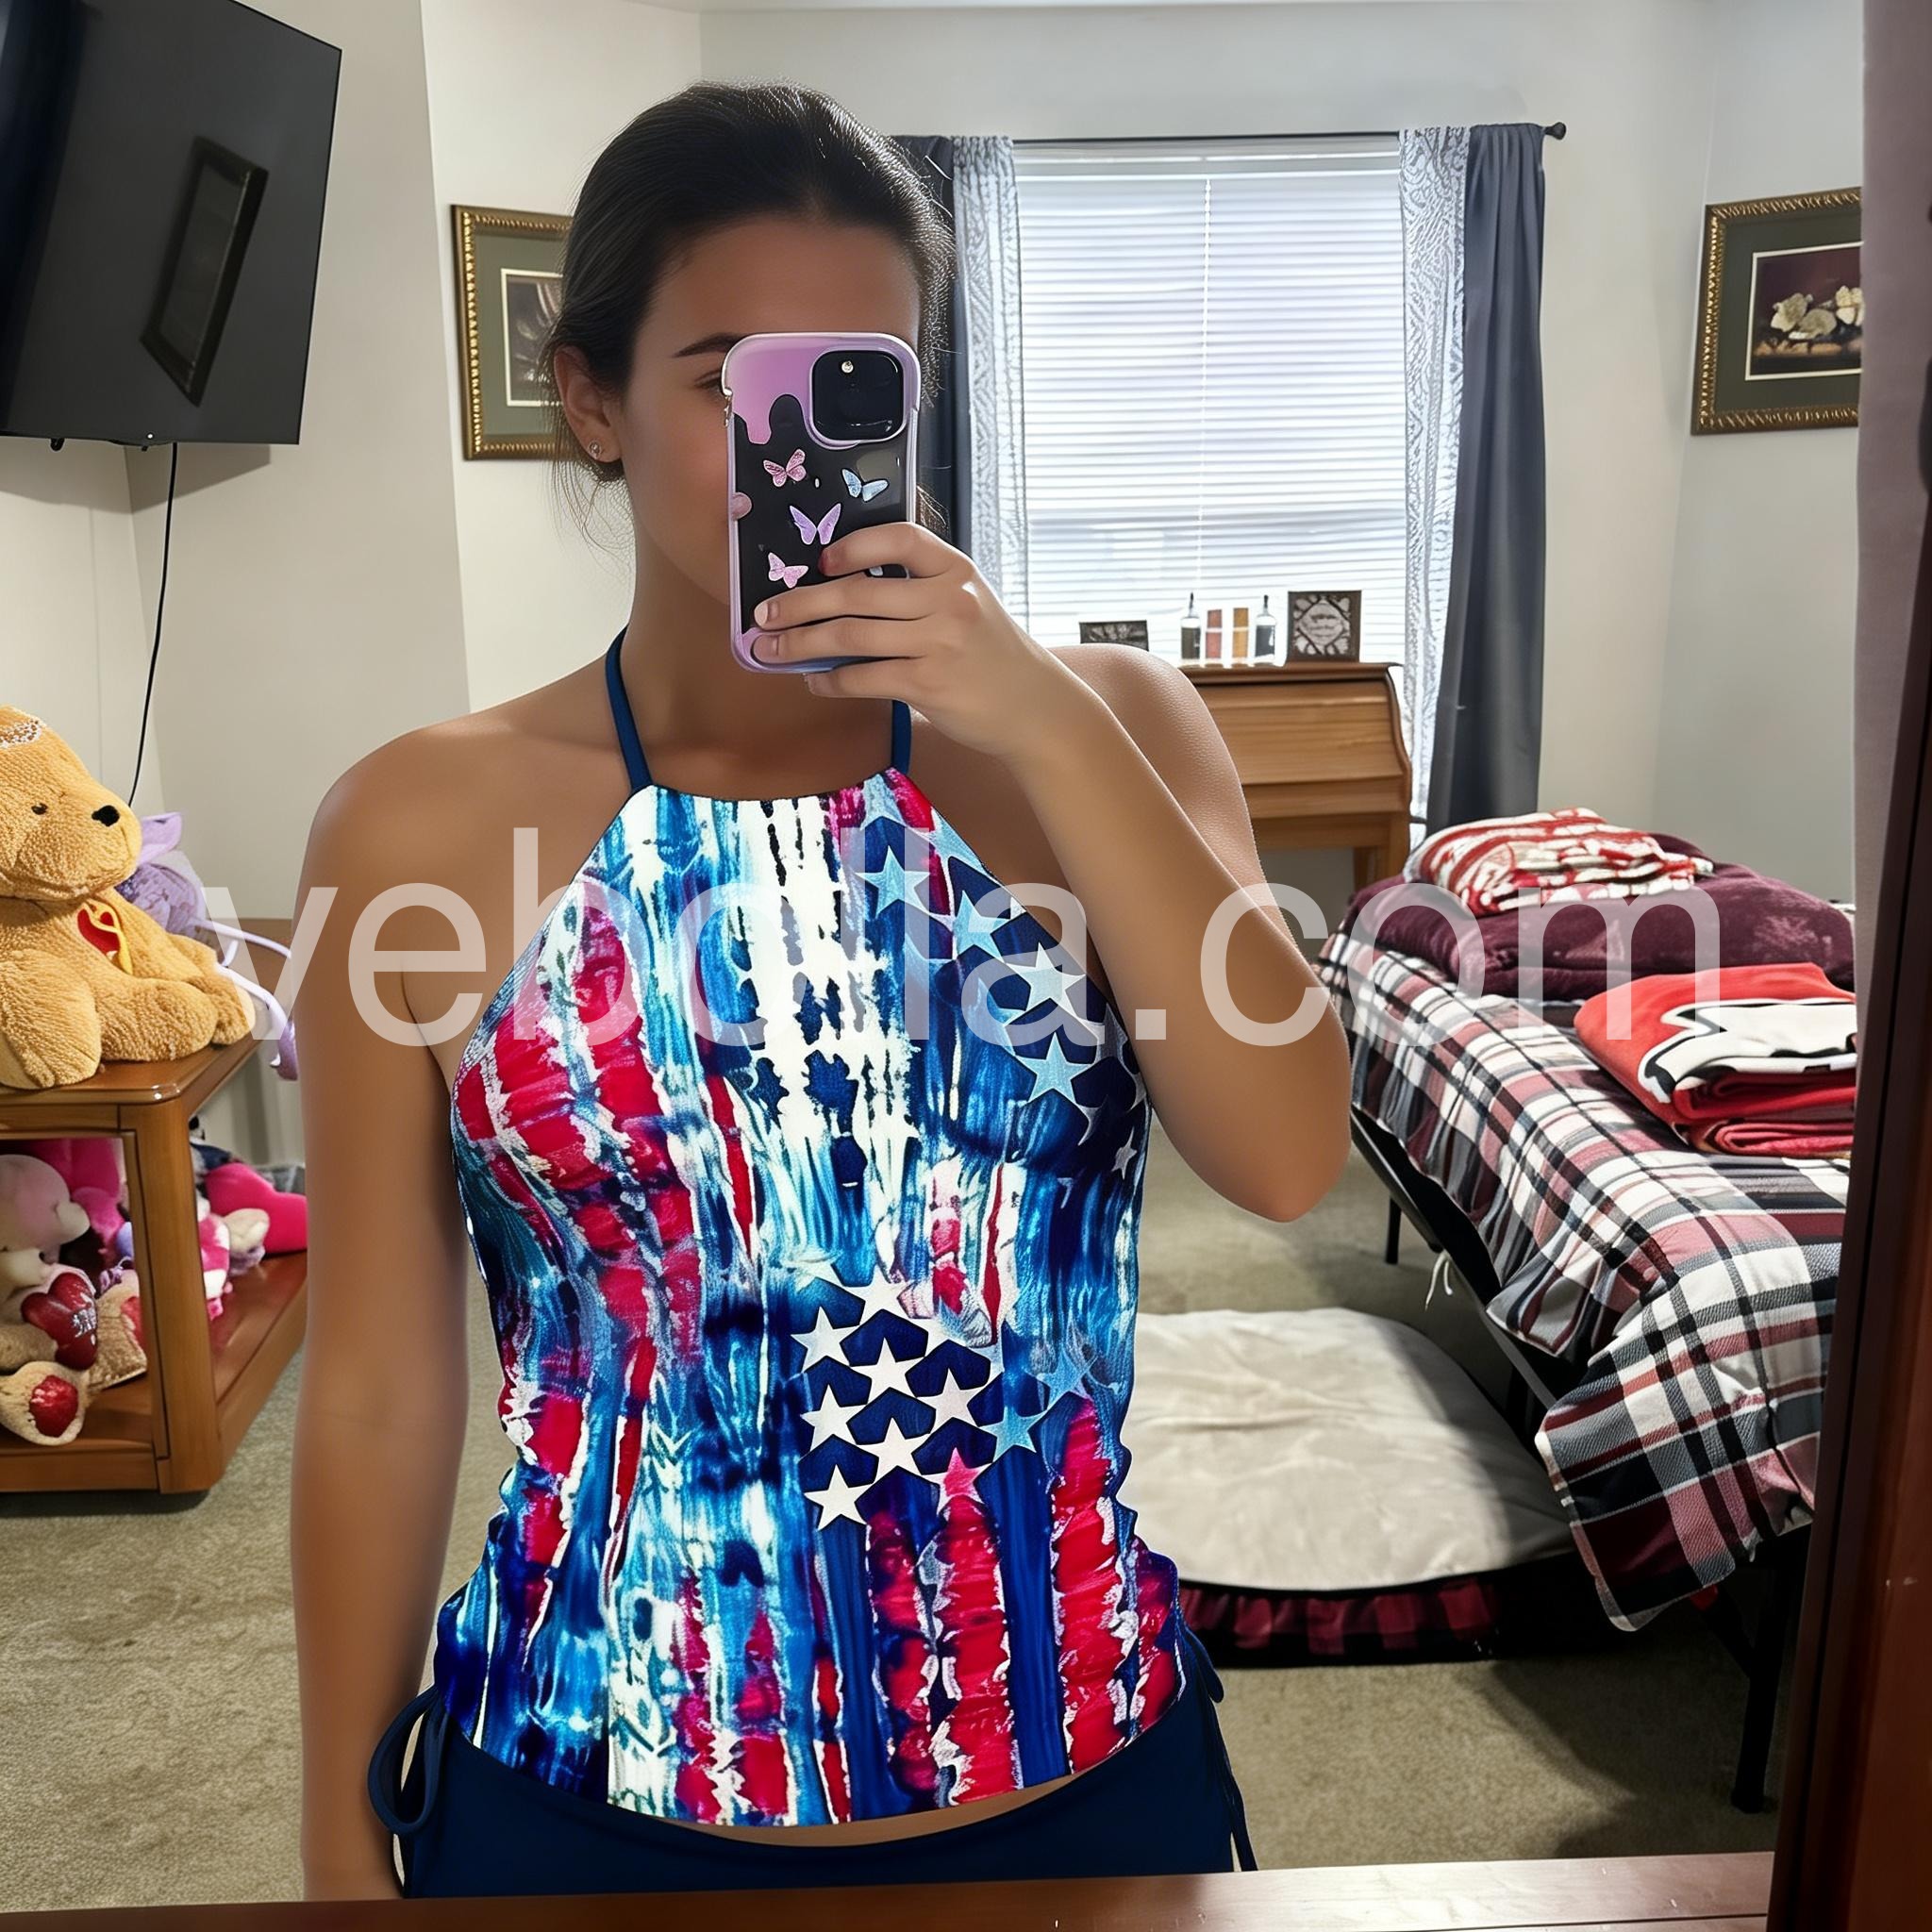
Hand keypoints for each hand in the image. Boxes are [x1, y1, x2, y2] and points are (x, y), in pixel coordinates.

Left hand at [744, 522, 1087, 763]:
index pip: (898, 538)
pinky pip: (864, 678)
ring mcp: (940, 642)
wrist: (1035, 707)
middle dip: (800, 603)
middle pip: (856, 593)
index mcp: (955, 568)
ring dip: (800, 644)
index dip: (853, 546)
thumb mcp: (969, 603)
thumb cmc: (991, 654)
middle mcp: (948, 599)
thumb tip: (839, 594)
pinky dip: (830, 681)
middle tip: (763, 613)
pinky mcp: (930, 685)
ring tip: (771, 650)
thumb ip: (920, 591)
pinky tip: (814, 681)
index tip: (820, 561)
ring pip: (850, 637)